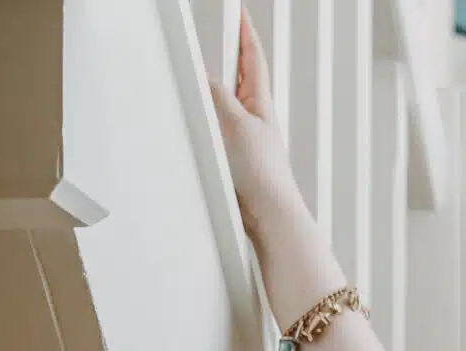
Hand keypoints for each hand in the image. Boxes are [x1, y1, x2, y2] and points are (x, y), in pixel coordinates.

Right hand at [208, 11, 305, 247]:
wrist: (268, 215)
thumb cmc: (263, 174)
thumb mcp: (235, 124)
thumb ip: (218, 97)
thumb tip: (205, 77)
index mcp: (260, 102)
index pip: (252, 57)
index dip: (244, 32)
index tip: (238, 12)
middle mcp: (254, 117)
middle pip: (239, 76)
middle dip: (230, 55)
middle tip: (219, 33)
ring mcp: (244, 138)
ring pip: (224, 103)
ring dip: (214, 88)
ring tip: (198, 75)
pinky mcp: (233, 158)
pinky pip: (216, 128)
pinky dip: (206, 119)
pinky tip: (196, 123)